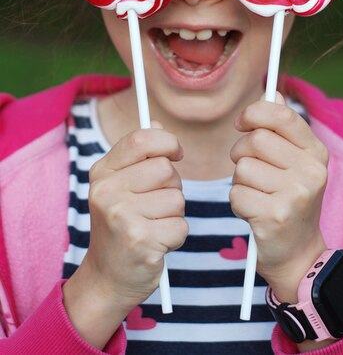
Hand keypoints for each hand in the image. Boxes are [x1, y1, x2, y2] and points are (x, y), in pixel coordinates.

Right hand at [63, 126, 187, 348]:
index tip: (176, 153)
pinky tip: (156, 244)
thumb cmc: (120, 226)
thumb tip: (158, 125)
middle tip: (155, 205)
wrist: (106, 278)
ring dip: (174, 214)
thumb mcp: (119, 186)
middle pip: (166, 169)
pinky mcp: (141, 241)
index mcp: (102, 173)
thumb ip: (138, 155)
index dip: (167, 141)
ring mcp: (122, 217)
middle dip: (172, 187)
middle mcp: (107, 192)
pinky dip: (176, 236)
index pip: (141, 138)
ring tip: (153, 225)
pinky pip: (181, 226)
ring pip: (177, 199)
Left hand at [230, 93, 328, 301]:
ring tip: (257, 194)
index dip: (254, 113)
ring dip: (240, 181)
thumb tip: (273, 92)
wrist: (299, 254)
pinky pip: (236, 193)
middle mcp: (312, 171)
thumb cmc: (290, 199)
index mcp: (316, 152)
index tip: (242, 123)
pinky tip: (253, 212)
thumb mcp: (295, 162)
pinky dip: (237, 202)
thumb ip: (283, 127)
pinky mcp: (275, 216)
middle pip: (255, 140)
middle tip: (250, 169)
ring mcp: (295, 194)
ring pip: (242, 167)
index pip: (281, 115)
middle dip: (241, 152)